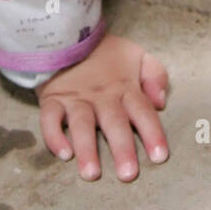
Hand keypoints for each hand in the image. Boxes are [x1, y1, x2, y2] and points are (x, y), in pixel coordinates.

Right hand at [35, 32, 169, 180]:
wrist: (68, 34)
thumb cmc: (106, 53)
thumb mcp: (137, 55)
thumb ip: (155, 75)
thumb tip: (160, 102)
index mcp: (125, 87)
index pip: (143, 111)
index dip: (152, 133)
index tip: (160, 157)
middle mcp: (102, 96)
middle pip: (114, 122)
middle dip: (122, 148)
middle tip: (128, 175)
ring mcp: (76, 98)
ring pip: (82, 124)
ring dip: (87, 149)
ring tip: (91, 173)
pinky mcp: (52, 100)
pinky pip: (50, 120)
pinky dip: (54, 136)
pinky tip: (63, 154)